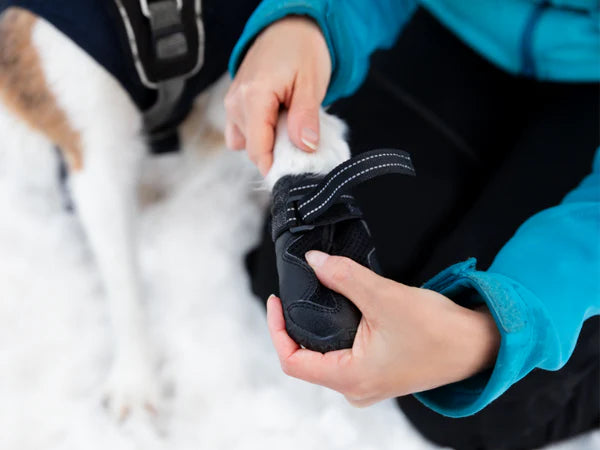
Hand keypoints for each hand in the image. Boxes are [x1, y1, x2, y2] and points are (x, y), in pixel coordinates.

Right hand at [224, 16, 331, 174]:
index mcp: (254, 96)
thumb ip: (306, 117)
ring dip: (268, 142)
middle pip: (252, 148)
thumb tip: (304, 147)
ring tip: (289, 124)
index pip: (257, 149)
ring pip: (246, 142)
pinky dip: (258, 134)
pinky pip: (241, 132)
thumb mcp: (311, 83)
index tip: (295, 172)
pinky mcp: (234, 103)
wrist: (289, 27)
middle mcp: (236, 101)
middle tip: (301, 137)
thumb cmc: (302, 50)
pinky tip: (276, 122)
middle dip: (276, 152)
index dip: (275, 165)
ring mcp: (232, 102)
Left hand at [267, 250, 500, 406]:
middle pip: (306, 359)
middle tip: (293, 293)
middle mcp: (355, 389)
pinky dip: (334, 332)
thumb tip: (313, 261)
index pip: (293, 361)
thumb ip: (345, 278)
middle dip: (294, 326)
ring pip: (324, 356)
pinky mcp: (378, 373)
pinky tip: (339, 309)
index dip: (276, 329)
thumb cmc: (438, 330)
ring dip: (315, 328)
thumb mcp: (386, 298)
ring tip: (315, 296)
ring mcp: (367, 383)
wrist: (478, 345)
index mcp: (352, 379)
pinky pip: (343, 355)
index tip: (276, 300)